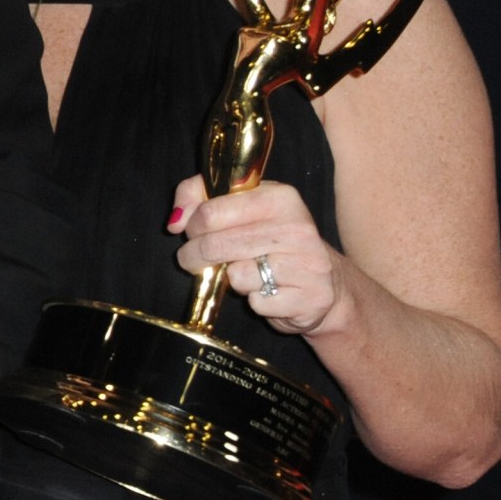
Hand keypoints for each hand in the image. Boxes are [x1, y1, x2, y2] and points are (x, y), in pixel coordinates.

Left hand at [170, 176, 348, 335]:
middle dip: (195, 256)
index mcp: (280, 197)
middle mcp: (297, 227)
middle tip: (195, 259)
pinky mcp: (311, 298)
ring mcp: (308, 264)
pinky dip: (255, 300)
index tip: (192, 233)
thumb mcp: (243, 206)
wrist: (325, 282)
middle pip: (217, 244)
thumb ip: (199, 197)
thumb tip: (175, 221)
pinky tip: (268, 290)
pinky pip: (258, 302)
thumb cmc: (274, 241)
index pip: (211, 212)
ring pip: (237, 276)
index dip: (192, 226)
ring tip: (247, 272)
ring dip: (231, 279)